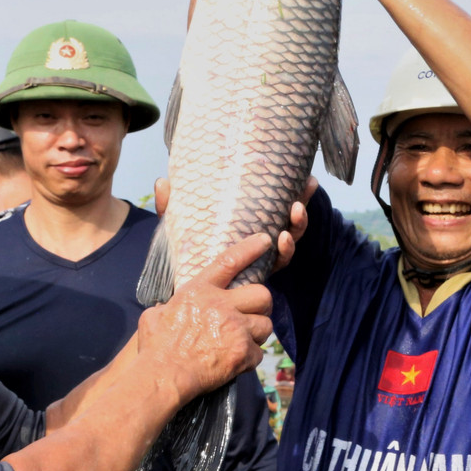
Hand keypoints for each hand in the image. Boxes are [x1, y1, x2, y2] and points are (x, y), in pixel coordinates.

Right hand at [137, 233, 273, 405]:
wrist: (163, 376)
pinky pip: (258, 353)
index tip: (264, 240)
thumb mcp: (154, 316)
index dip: (249, 248)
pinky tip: (235, 364)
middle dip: (262, 306)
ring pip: (265, 325)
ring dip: (256, 335)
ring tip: (242, 343)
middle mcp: (221, 305)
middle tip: (253, 315)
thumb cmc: (155, 347)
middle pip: (262, 294)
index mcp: (199, 291)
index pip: (229, 261)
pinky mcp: (242, 352)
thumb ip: (169, 308)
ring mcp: (234, 328)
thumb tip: (169, 309)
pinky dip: (249, 360)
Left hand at [153, 175, 315, 272]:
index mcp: (246, 225)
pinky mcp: (260, 275)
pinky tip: (281, 239)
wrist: (182, 295)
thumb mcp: (176, 229)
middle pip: (288, 220)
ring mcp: (262, 259)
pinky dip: (283, 250)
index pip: (274, 205)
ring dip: (296, 225)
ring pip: (288, 240)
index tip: (304, 176)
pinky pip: (278, 262)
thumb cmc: (183, 257)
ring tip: (294, 211)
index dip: (292, 191)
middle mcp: (260, 242)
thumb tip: (162, 182)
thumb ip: (170, 208)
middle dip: (302, 202)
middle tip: (308, 185)